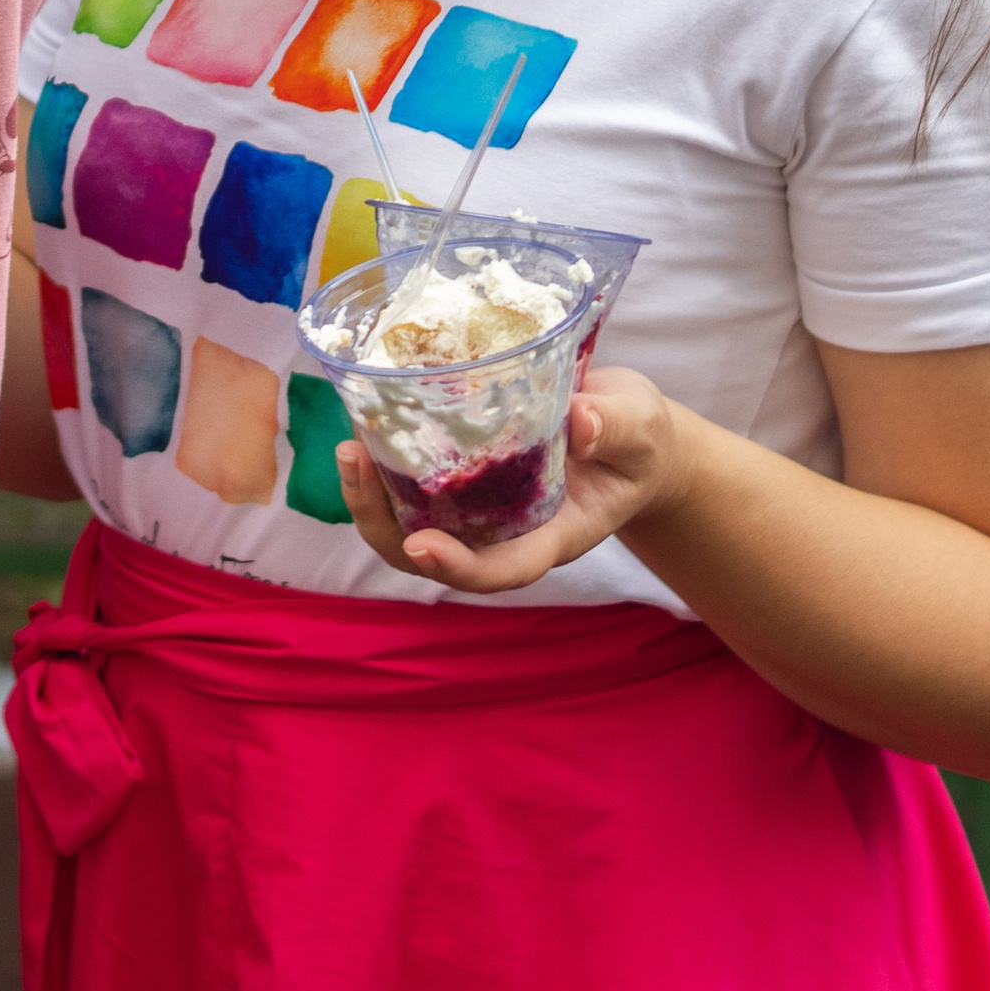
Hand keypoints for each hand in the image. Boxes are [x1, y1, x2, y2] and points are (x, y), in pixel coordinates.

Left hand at [336, 363, 696, 595]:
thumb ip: (616, 427)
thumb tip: (581, 422)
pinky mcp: (464, 476)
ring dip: (372, 496)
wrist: (627, 431)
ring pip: (411, 525)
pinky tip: (365, 423)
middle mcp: (506, 530)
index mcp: (552, 533)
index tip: (422, 546)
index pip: (502, 568)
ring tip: (349, 447)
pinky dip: (385, 464)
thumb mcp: (640, 426)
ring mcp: (481, 508)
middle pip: (434, 556)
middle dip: (386, 524)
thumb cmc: (637, 439)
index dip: (459, 567)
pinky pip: (414, 486)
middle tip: (357, 463)